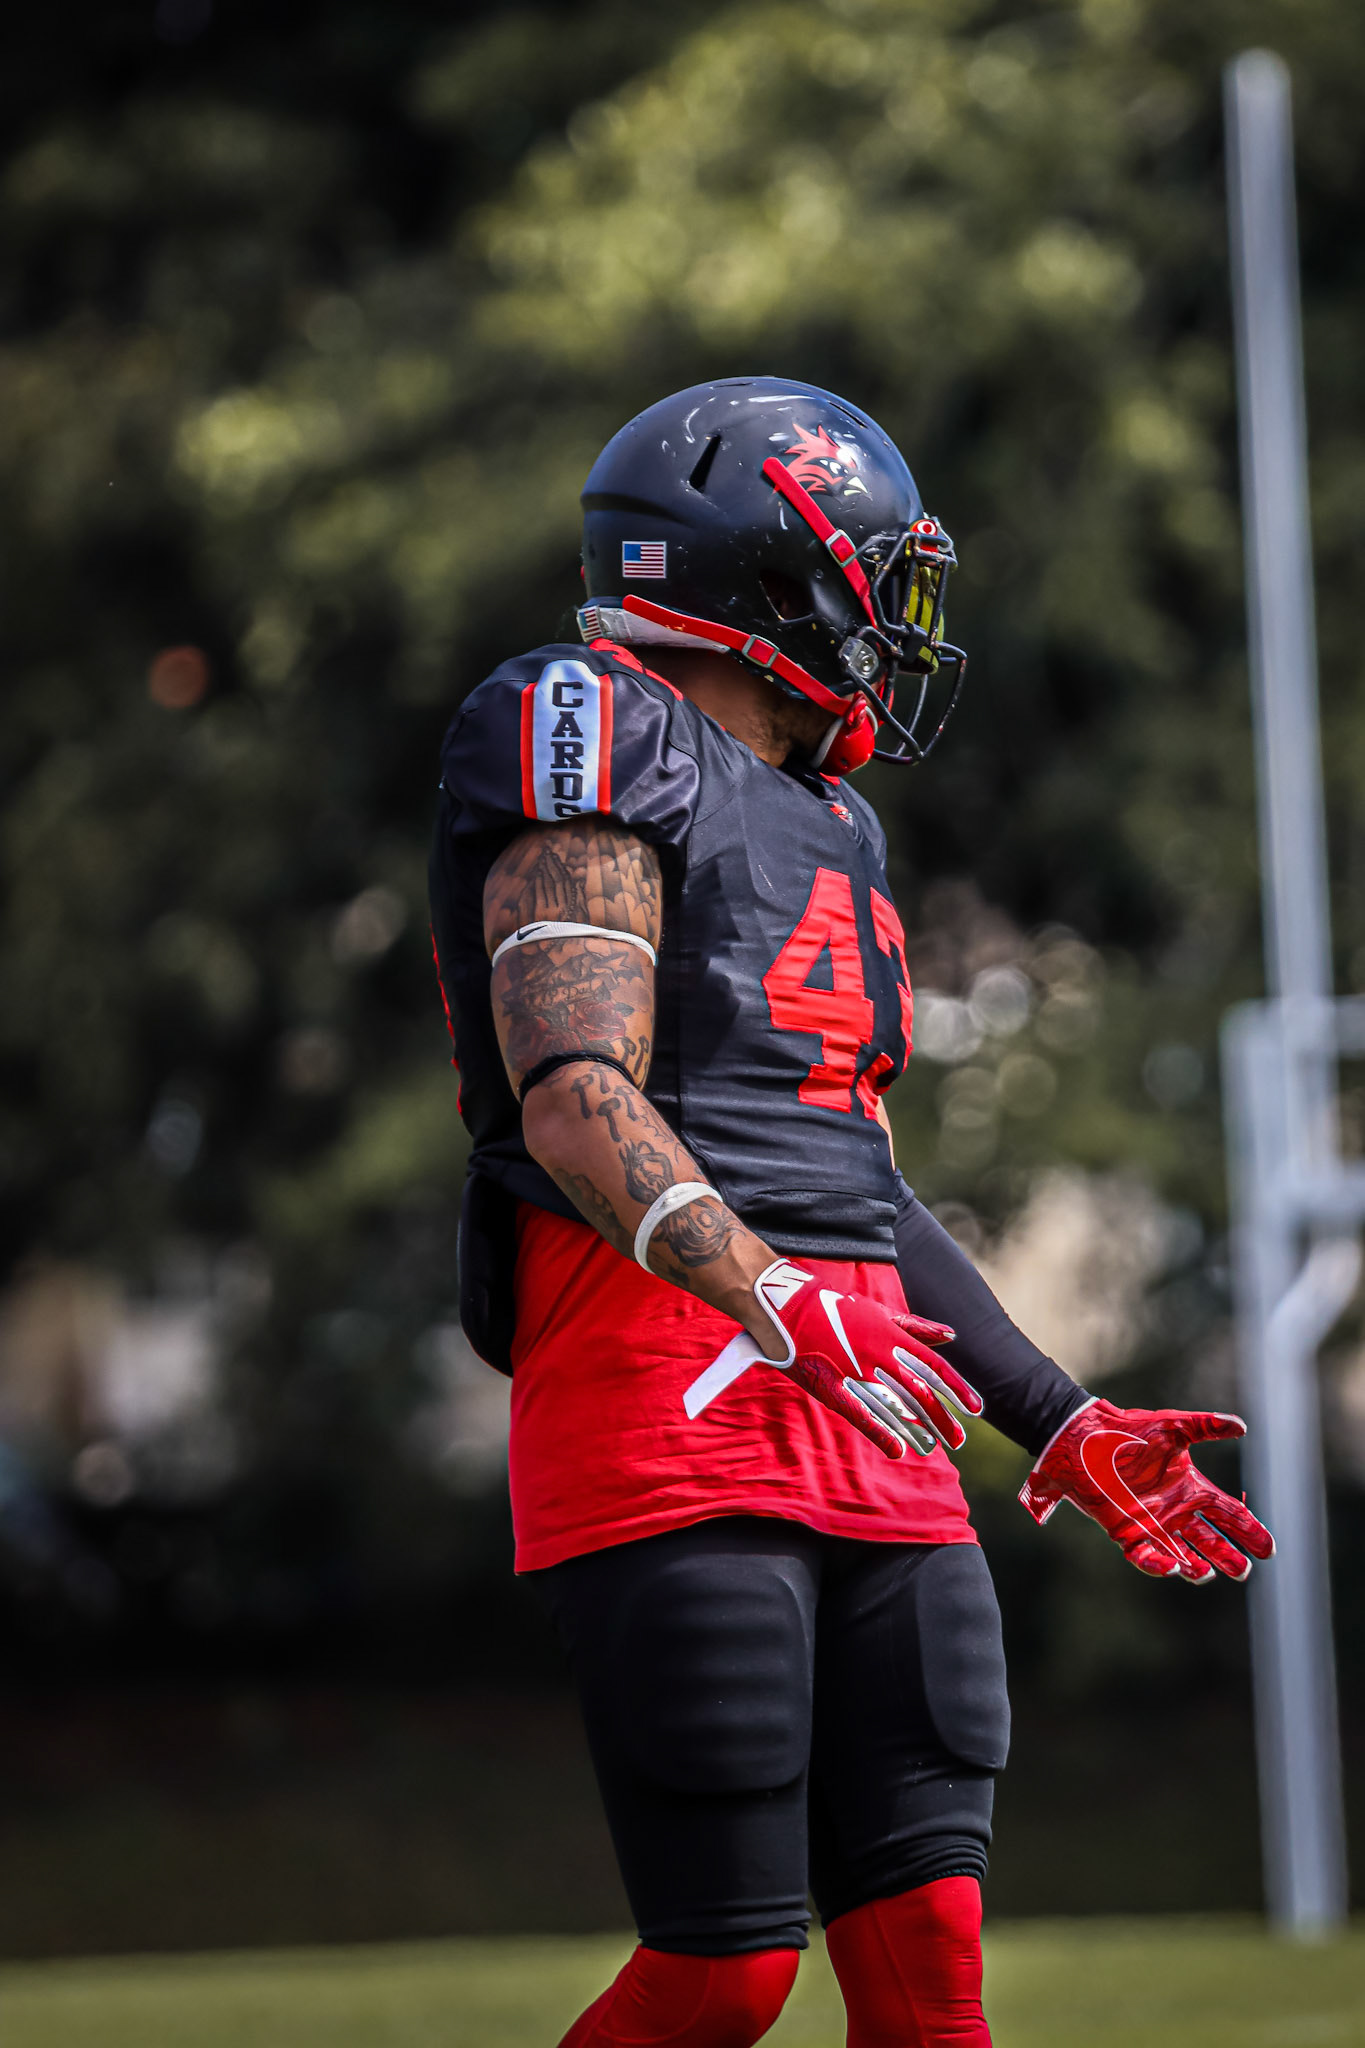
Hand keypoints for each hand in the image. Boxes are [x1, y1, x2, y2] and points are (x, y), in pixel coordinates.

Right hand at [753, 1259, 981, 1459]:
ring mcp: (853, 1370)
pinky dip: (880, 1433)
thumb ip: (917, 1327)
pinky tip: (897, 1450)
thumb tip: (951, 1335)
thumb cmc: (837, 1310)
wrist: (786, 1305)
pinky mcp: (830, 1386)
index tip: (976, 1410)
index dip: (956, 1388)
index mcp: (890, 1335)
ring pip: (894, 1406)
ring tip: (935, 1448)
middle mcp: (877, 1353)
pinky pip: (859, 1413)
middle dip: (941, 1418)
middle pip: (918, 1392)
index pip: (933, 1366)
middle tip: (959, 1440)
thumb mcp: (880, 1314)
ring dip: (916, 1429)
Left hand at [1018, 1397, 1274, 1583]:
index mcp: (1191, 1488)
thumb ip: (1206, 1427)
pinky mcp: (1126, 1532)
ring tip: (1207, 1572)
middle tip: (1243, 1570)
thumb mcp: (1173, 1427)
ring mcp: (1152, 1524)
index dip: (1250, 1531)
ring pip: (1182, 1554)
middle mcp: (1176, 1510)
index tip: (1269, 1549)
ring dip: (1197, 1566)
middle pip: (1211, 1541)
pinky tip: (1172, 1568)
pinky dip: (1159, 1565)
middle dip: (1228, 1556)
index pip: (1229, 1514)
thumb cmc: (1130, 1430)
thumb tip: (1242, 1426)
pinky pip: (1146, 1556)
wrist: (1087, 1439)